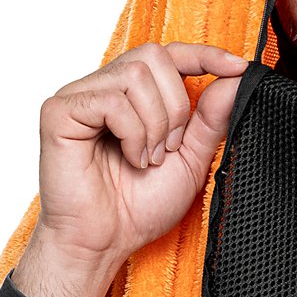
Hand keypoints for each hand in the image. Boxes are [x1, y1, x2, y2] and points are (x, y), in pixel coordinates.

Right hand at [12, 42, 247, 296]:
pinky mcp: (58, 112)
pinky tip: (130, 158)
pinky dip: (132, 133)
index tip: (237, 67)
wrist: (104, 243)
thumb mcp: (191, 158)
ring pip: (135, 75)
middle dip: (175, 105)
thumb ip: (211, 119)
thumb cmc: (139, 205)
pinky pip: (110, 100)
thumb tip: (235, 78)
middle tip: (169, 148)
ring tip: (147, 159)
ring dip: (154, 124)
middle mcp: (105, 87)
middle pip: (154, 56)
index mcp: (133, 94)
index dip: (205, 54)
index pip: (170, 53)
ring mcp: (79, 96)